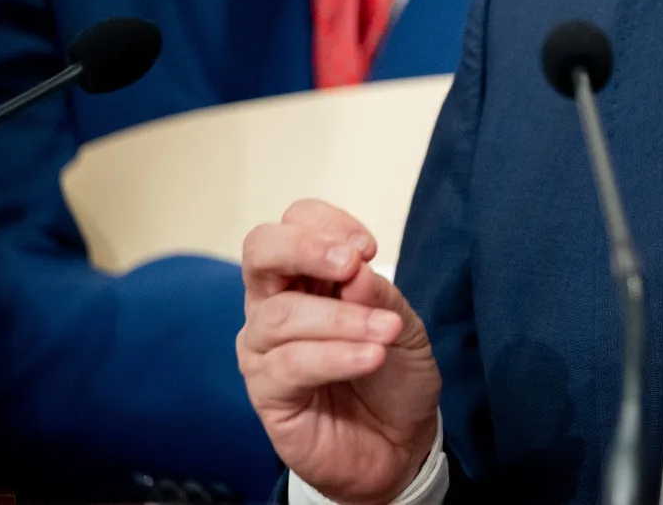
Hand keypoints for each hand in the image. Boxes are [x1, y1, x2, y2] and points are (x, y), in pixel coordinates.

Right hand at [239, 199, 442, 503]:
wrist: (400, 441)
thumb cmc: (393, 374)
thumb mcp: (401, 324)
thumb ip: (378, 294)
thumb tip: (355, 269)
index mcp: (306, 275)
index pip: (294, 222)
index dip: (327, 224)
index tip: (368, 248)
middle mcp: (275, 303)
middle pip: (261, 251)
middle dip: (305, 247)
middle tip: (351, 262)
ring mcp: (264, 349)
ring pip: (280, 314)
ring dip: (340, 318)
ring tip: (384, 331)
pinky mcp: (267, 393)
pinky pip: (289, 365)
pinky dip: (335, 356)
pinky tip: (369, 358)